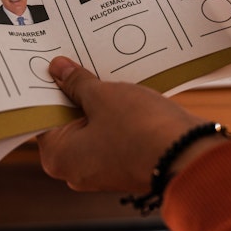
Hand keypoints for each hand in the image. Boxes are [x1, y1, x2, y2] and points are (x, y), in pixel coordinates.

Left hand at [36, 57, 222, 193]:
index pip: (41, 116)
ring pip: (90, 127)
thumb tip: (58, 69)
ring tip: (101, 72)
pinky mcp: (124, 164)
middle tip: (75, 61)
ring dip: (96, 102)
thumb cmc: (140, 130)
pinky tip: (121, 90)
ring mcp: (101, 169)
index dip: (46, 88)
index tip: (49, 65)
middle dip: (72, 93)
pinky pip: (110, 134)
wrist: (189, 156)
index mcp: (58, 156)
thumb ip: (77, 82)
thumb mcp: (103, 96)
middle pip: (65, 122)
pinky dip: (113, 115)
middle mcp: (75, 169)